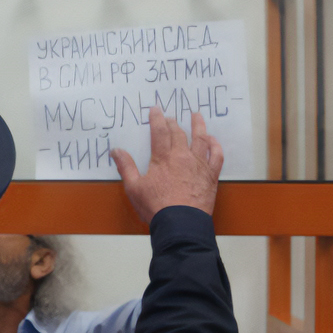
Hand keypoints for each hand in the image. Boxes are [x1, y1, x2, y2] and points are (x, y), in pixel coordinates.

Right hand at [112, 107, 223, 222]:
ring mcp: (198, 165)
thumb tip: (116, 151)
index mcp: (163, 158)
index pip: (159, 132)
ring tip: (196, 115)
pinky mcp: (210, 175)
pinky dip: (215, 145)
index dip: (157, 118)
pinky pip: (216, 155)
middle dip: (173, 122)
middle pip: (178, 133)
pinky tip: (212, 140)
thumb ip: (126, 167)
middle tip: (170, 116)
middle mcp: (182, 157)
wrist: (181, 223)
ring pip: (200, 139)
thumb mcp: (134, 188)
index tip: (155, 109)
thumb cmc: (156, 207)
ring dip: (198, 125)